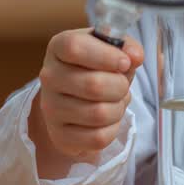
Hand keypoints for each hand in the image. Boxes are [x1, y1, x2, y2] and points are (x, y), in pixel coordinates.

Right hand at [30, 29, 144, 173]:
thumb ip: (126, 46)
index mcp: (58, 47)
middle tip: (122, 85)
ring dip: (118, 108)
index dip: (106, 55)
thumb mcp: (111, 48)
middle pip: (93, 85)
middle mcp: (49, 77)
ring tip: (115, 101)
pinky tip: (108, 120)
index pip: (75, 47)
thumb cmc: (97, 67)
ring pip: (99, 114)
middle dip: (120, 86)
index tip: (125, 62)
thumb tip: (134, 56)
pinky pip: (98, 138)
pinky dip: (113, 129)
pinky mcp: (59, 135)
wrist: (77, 96)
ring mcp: (51, 108)